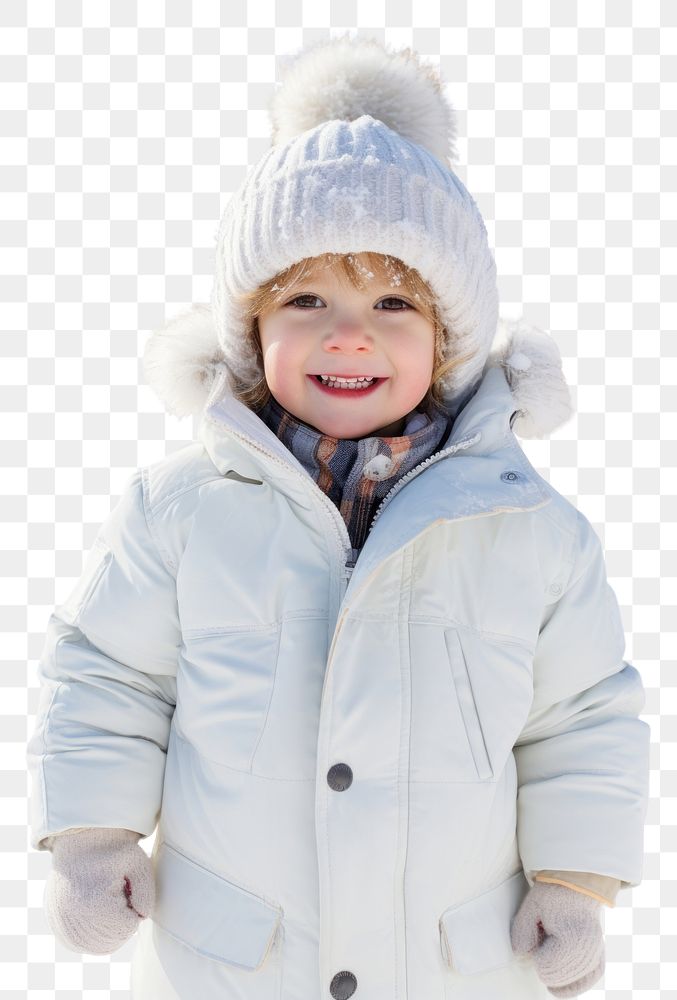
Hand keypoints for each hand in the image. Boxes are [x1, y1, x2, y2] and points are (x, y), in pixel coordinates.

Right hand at [44, 827, 154, 954]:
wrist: (82, 843)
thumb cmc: (114, 854)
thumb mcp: (139, 864)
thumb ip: (147, 893)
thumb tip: (142, 918)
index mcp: (94, 903)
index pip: (129, 927)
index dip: (134, 907)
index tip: (126, 886)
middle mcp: (72, 919)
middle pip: (114, 940)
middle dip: (122, 920)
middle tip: (117, 893)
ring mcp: (62, 926)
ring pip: (98, 947)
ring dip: (109, 929)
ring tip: (106, 900)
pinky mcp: (57, 928)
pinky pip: (82, 945)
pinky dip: (94, 934)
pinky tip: (96, 910)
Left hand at [510, 881, 604, 996]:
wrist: (578, 882)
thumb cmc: (553, 894)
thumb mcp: (531, 907)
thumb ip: (522, 932)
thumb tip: (522, 957)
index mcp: (571, 936)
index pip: (546, 967)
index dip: (535, 956)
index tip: (538, 934)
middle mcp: (589, 948)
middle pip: (558, 978)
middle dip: (545, 966)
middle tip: (544, 939)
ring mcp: (597, 951)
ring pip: (574, 983)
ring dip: (558, 976)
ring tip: (548, 960)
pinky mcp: (600, 953)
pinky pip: (591, 978)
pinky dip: (576, 985)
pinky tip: (560, 989)